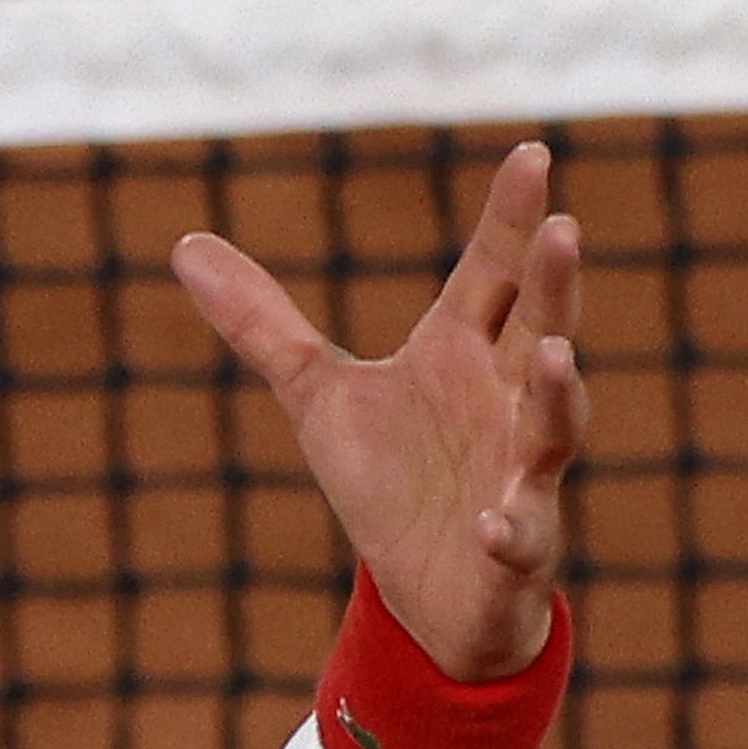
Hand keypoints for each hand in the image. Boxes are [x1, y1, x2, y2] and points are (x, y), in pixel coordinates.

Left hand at [169, 140, 586, 679]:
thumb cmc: (390, 481)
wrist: (424, 595)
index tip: (531, 152)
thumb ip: (263, 324)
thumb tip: (185, 245)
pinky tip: (492, 521)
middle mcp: (505, 401)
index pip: (493, 273)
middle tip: (562, 230)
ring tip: (560, 357)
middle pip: (541, 330)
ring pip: (554, 425)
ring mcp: (521, 473)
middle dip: (553, 285)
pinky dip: (509, 527)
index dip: (512, 217)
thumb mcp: (317, 395)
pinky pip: (520, 534)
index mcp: (462, 354)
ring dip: (561, 395)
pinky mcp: (514, 546)